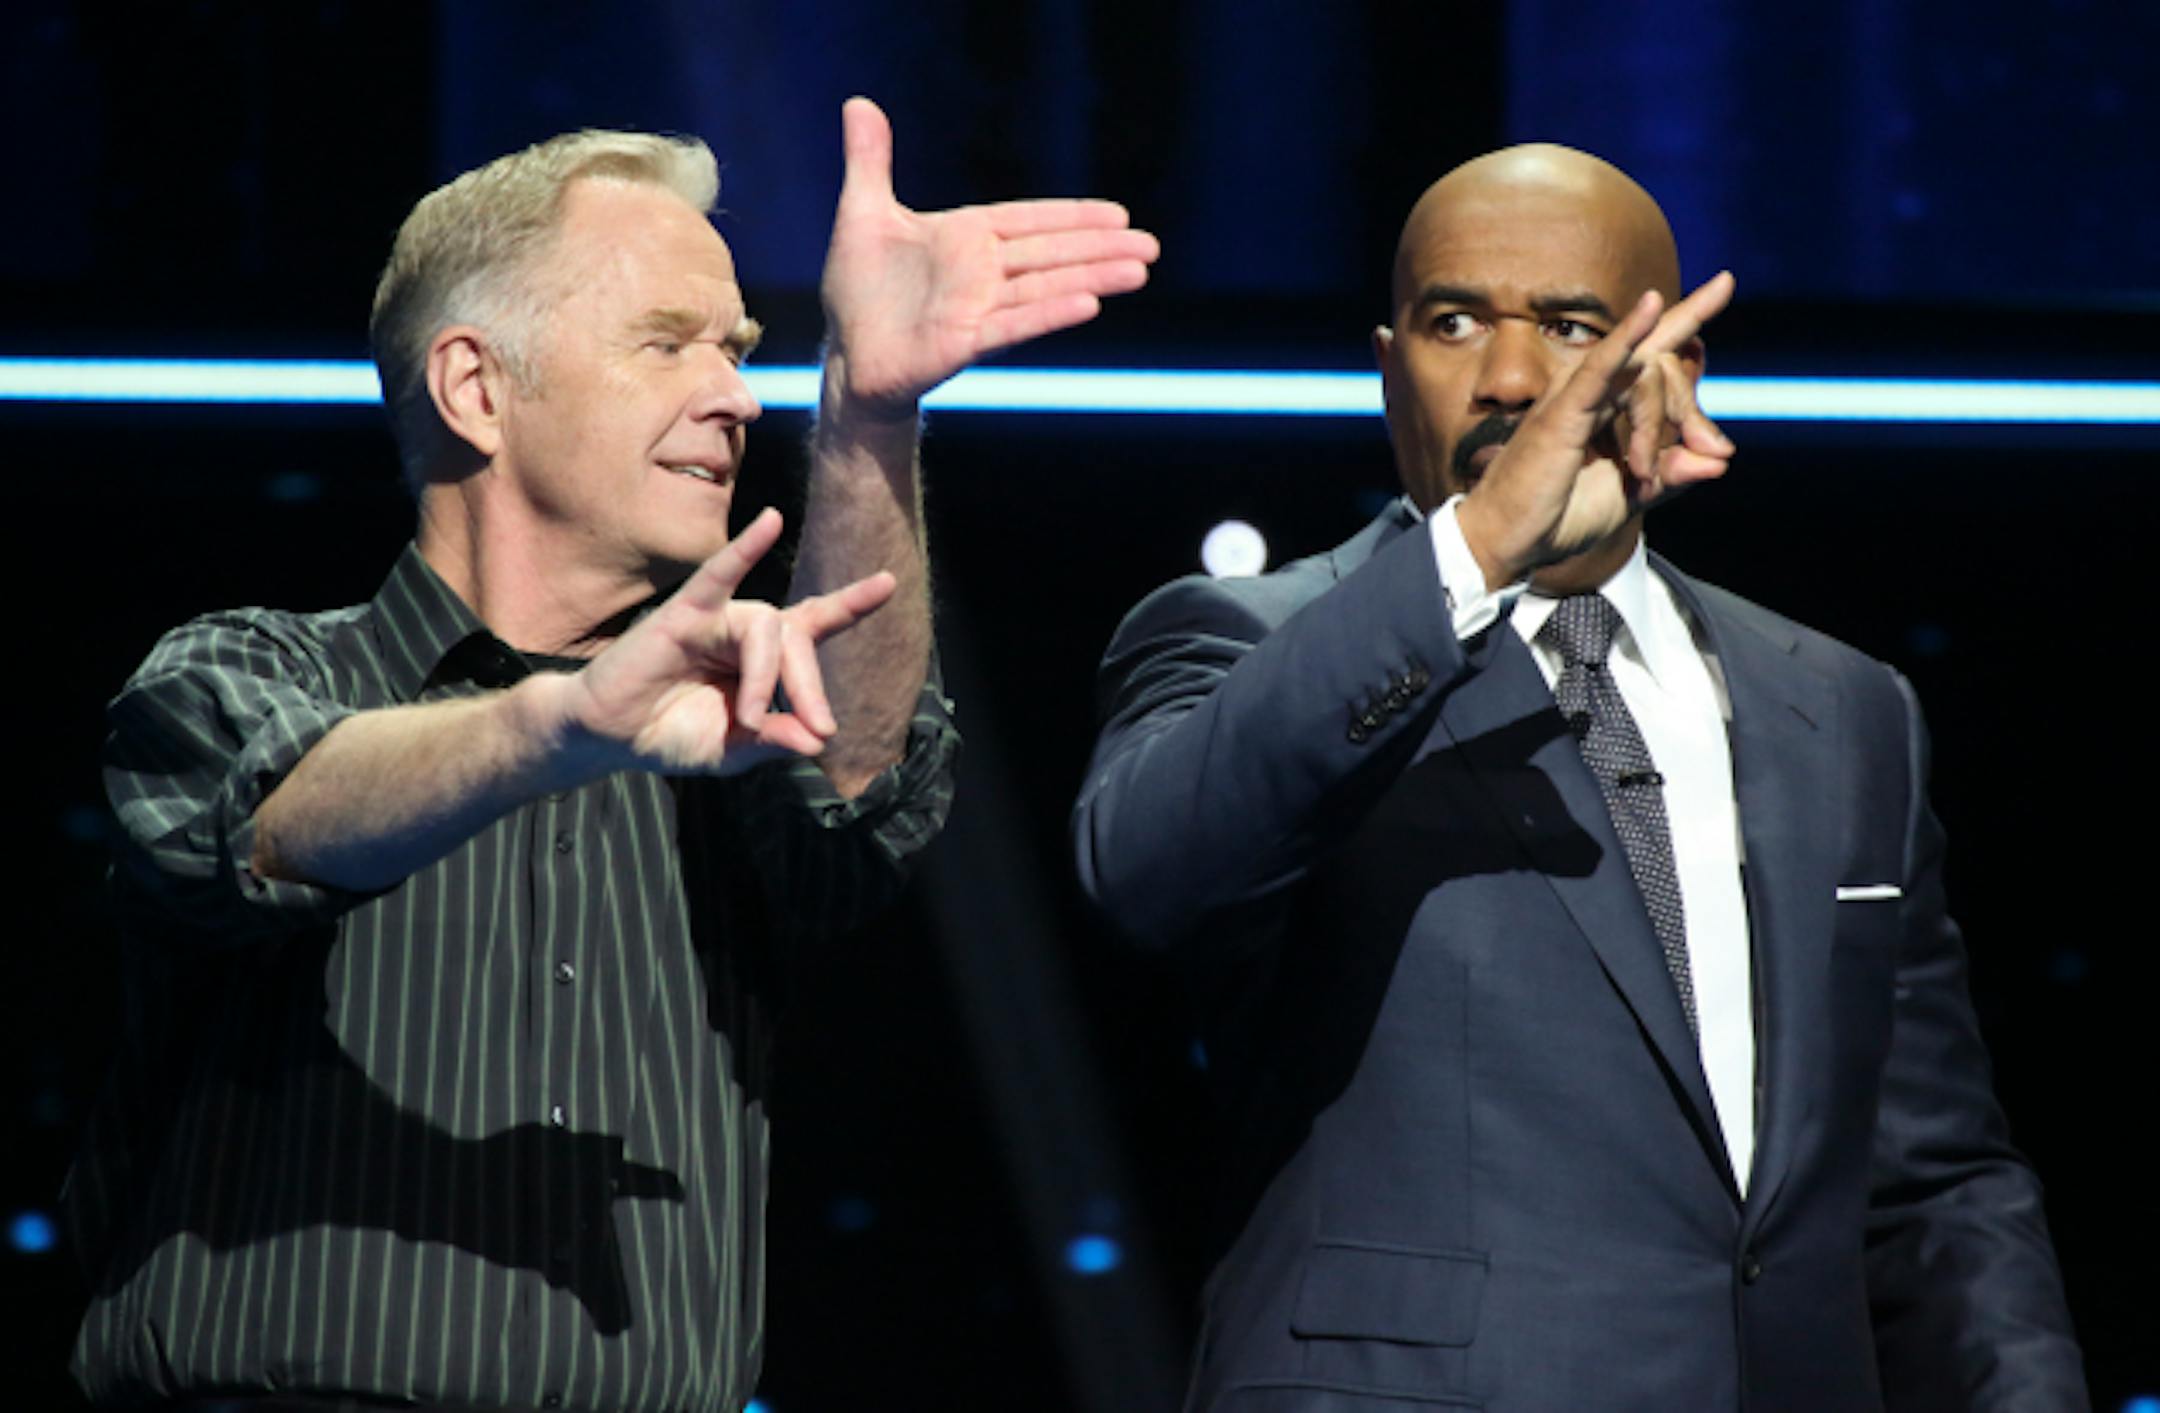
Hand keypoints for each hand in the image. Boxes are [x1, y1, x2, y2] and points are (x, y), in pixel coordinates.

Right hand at [554, 509, 896, 774]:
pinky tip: (770, 522)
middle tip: (820, 727)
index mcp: (764, 659)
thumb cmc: (672, 734)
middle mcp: (746, 630)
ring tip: (753, 717)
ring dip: (768, 676)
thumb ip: (774, 742)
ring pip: (764, 628)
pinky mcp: (684, 612)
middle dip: (812, 686)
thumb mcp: (732, 750)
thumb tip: (817, 741)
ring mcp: (717, 617)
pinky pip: (719, 574)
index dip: (849, 604)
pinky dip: (746, 548)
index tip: (888, 582)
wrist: (612, 737)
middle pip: (796, 639)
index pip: (813, 624)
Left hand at [818, 96, 1159, 417]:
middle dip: (1101, 248)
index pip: (1029, 220)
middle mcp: (980, 273)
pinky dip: (1049, 313)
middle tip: (1152, 246)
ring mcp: (976, 308)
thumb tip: (859, 103)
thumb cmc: (858, 290)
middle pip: (1051, 254)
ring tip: (1138, 271)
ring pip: (1045, 287)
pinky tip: (1089, 304)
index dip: (1073, 217)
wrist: (846, 352)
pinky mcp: (963, 343)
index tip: (1119, 215)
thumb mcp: (862, 214)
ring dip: (1092, 278)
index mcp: (965, 237)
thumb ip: (869, 161)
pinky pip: (1012, 325)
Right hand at [1459, 271, 1735, 584]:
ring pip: (1642, 376)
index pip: (1654, 345)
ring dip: (1657, 425)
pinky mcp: (1562, 410)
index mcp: (1604, 399)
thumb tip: (1720, 462)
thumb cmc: (1559, 516)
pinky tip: (1651, 305)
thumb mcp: (1631, 495)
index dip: (1692, 313)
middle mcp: (1588, 385)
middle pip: (1660, 365)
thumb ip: (1672, 475)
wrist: (1510, 542)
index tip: (1726, 280)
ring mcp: (1573, 393)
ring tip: (1641, 473)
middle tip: (1712, 451)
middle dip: (1691, 409)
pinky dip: (1626, 337)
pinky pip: (1602, 367)